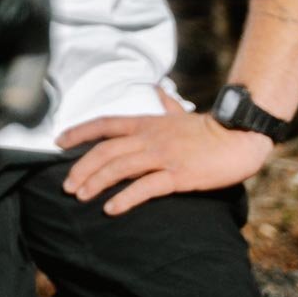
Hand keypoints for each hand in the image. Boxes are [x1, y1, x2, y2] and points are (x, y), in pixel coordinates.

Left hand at [56, 93, 274, 215]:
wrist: (239, 137)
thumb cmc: (211, 129)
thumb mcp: (181, 113)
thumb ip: (165, 103)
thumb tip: (157, 88)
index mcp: (146, 123)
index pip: (104, 124)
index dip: (78, 132)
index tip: (58, 142)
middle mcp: (148, 138)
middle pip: (105, 151)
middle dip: (81, 167)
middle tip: (67, 185)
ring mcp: (162, 156)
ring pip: (119, 168)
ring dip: (95, 183)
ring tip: (80, 196)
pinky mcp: (178, 175)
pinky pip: (145, 188)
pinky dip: (125, 198)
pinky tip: (112, 208)